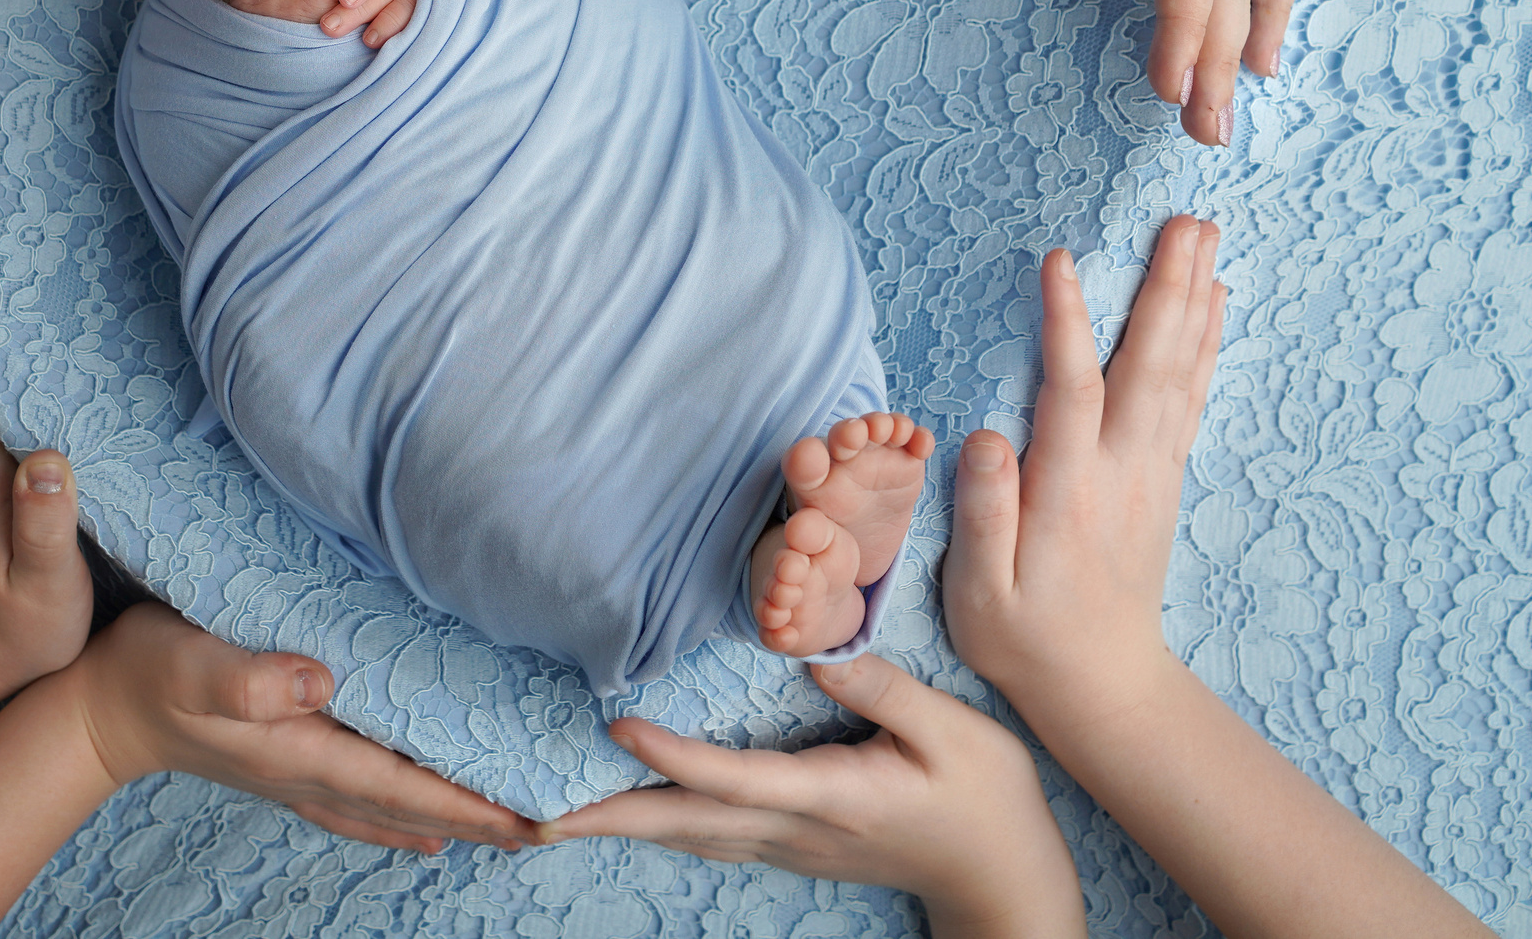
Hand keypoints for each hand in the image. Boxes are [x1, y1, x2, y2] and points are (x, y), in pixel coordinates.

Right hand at [65, 605, 535, 851]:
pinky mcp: (282, 762)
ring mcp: (294, 775)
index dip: (471, 802)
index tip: (533, 815)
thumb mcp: (190, 662)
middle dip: (483, 819)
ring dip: (453, 820)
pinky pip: (361, 802)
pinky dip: (403, 818)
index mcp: (298, 749)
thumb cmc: (145, 671)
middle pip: (412, 806)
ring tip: (510, 830)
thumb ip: (249, 676)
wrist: (96, 708)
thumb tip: (319, 680)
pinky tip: (424, 831)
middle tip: (554, 826)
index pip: (404, 784)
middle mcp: (306, 773)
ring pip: (392, 808)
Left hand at [543, 657, 1081, 934]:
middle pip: (683, 823)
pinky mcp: (788, 844)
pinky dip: (654, 821)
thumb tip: (820, 653)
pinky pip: (704, 835)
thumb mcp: (956, 733)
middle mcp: (794, 828)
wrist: (1002, 879)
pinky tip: (625, 806)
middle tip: (529, 810)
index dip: (671, 754)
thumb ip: (886, 692)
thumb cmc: (986, 798)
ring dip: (618, 822)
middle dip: (605, 814)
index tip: (616, 724)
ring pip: (685, 836)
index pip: (732, 778)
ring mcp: (787, 844)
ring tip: (550, 811)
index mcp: (829, 796)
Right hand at [941, 216, 1224, 736]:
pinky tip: (1214, 305)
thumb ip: (986, 512)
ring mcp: (1151, 471)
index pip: (1070, 388)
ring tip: (1206, 238)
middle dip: (1167, 286)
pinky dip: (1206, 344)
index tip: (1061, 260)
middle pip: (1150, 362)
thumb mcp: (981, 590)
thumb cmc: (1026, 638)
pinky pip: (1192, 396)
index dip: (1066, 322)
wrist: (1102, 686)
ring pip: (1180, 371)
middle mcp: (1122, 470)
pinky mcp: (1163, 477)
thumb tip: (988, 435)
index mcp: (1069, 490)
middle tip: (1186, 220)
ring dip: (1194, 300)